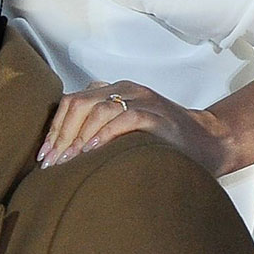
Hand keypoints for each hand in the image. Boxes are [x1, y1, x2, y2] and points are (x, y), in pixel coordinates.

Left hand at [37, 80, 231, 176]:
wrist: (210, 142)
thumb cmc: (164, 142)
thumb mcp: (127, 130)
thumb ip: (101, 129)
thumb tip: (63, 154)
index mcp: (115, 91)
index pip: (72, 101)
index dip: (54, 128)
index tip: (44, 156)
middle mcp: (126, 90)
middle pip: (79, 103)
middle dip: (61, 134)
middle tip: (52, 163)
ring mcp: (143, 100)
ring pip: (98, 108)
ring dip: (78, 137)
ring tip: (68, 161)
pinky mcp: (157, 115)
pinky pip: (125, 118)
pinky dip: (105, 134)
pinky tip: (93, 151)